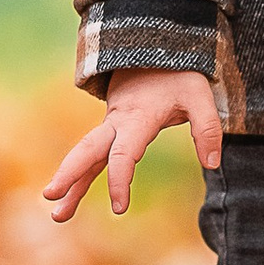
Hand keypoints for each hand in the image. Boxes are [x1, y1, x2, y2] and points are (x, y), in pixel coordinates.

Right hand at [44, 69, 224, 219]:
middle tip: (51, 197)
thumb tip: (211, 164)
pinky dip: (80, 176)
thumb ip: (208, 129)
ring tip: (57, 216)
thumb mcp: (200, 96)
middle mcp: (117, 122)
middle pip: (88, 150)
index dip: (119, 179)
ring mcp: (110, 125)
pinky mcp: (111, 130)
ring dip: (70, 183)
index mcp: (138, 117)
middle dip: (70, 174)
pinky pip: (92, 155)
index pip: (123, 153)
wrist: (156, 48)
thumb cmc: (179, 75)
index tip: (119, 208)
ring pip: (85, 155)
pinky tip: (70, 198)